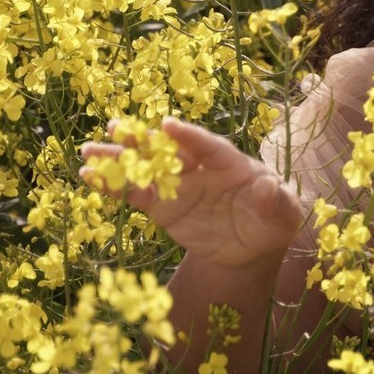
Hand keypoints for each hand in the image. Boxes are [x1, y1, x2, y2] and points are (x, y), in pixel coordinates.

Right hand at [80, 117, 303, 268]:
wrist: (252, 247)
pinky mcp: (163, 206)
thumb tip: (268, 186)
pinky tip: (89, 177)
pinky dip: (114, 187)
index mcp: (232, 163)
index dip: (190, 137)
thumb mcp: (285, 215)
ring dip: (118, 159)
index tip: (169, 125)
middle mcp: (201, 168)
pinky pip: (136, 194)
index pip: (209, 147)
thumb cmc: (272, 221)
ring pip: (146, 168)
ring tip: (89, 152)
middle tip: (115, 127)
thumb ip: (278, 202)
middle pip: (170, 150)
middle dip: (144, 140)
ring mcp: (179, 185)